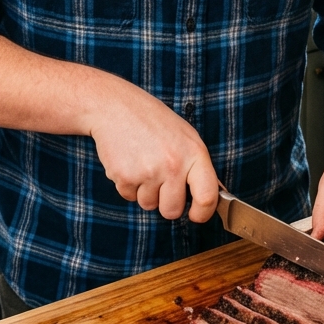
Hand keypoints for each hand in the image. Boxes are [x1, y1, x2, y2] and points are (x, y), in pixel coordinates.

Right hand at [89, 79, 218, 221]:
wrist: (116, 107)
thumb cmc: (153, 121)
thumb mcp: (185, 136)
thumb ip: (196, 166)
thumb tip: (207, 196)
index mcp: (194, 153)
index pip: (207, 196)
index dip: (203, 213)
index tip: (196, 215)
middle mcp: (173, 165)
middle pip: (172, 211)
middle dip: (166, 203)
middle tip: (161, 183)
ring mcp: (148, 172)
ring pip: (148, 205)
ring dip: (145, 192)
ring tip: (143, 164)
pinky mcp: (125, 177)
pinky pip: (129, 197)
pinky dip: (128, 185)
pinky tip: (129, 162)